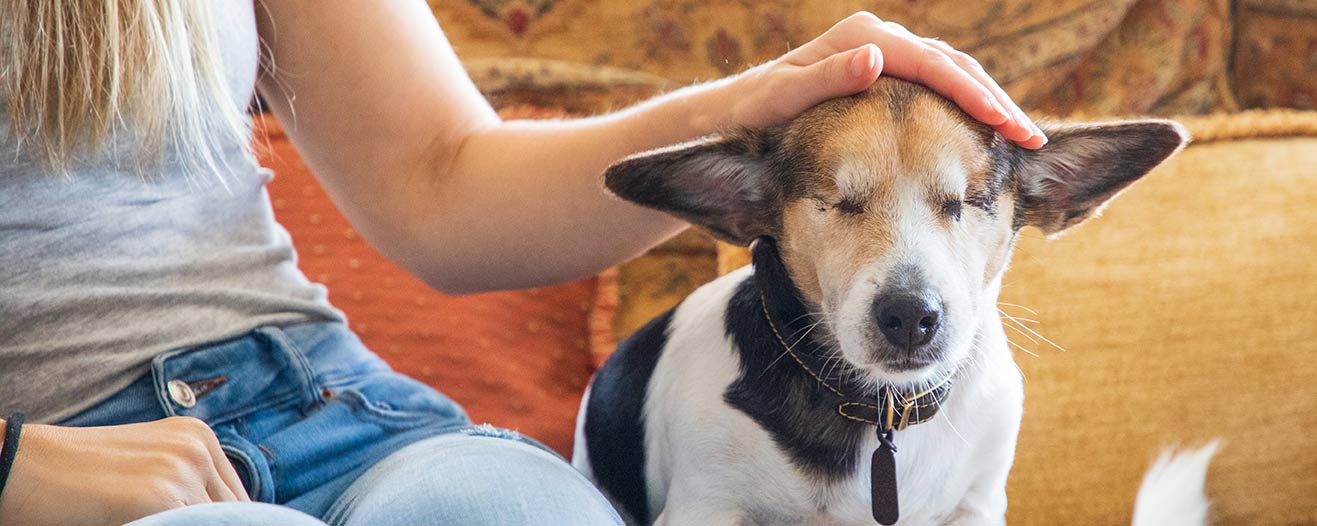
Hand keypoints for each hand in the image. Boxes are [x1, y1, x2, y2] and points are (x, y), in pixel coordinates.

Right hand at [0, 417, 248, 525]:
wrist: (18, 466)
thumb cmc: (75, 477)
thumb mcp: (145, 468)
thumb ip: (186, 487)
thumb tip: (226, 519)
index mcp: (198, 436)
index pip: (238, 499)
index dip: (227, 523)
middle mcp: (197, 446)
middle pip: (234, 513)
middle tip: (170, 523)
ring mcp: (182, 468)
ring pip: (212, 523)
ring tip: (145, 521)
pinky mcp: (162, 494)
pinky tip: (135, 524)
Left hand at [728, 11, 1046, 147]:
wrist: (741, 109)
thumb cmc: (757, 110)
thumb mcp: (782, 98)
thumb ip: (826, 79)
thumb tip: (875, 59)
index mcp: (862, 40)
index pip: (932, 65)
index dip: (972, 95)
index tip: (1003, 123)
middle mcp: (880, 41)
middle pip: (953, 67)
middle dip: (995, 103)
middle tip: (1031, 139)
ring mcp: (887, 57)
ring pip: (953, 76)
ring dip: (989, 106)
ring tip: (1023, 141)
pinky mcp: (889, 77)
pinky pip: (939, 90)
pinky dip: (967, 110)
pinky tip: (988, 138)